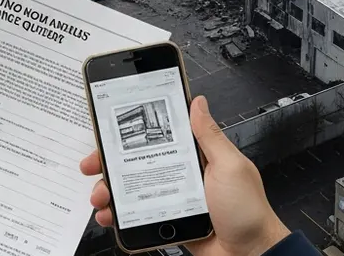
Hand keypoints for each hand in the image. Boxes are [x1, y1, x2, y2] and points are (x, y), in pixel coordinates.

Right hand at [80, 96, 288, 255]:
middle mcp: (181, 174)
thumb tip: (198, 103)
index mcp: (195, 156)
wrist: (251, 254)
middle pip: (136, 163)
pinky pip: (138, 215)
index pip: (157, 137)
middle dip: (109, 163)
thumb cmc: (248, 210)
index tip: (108, 132)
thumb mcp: (230, 166)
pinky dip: (120, 216)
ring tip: (101, 197)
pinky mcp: (168, 220)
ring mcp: (172, 198)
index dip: (130, 133)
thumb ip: (210, 136)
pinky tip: (111, 217)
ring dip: (110, 191)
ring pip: (132, 190)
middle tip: (92, 166)